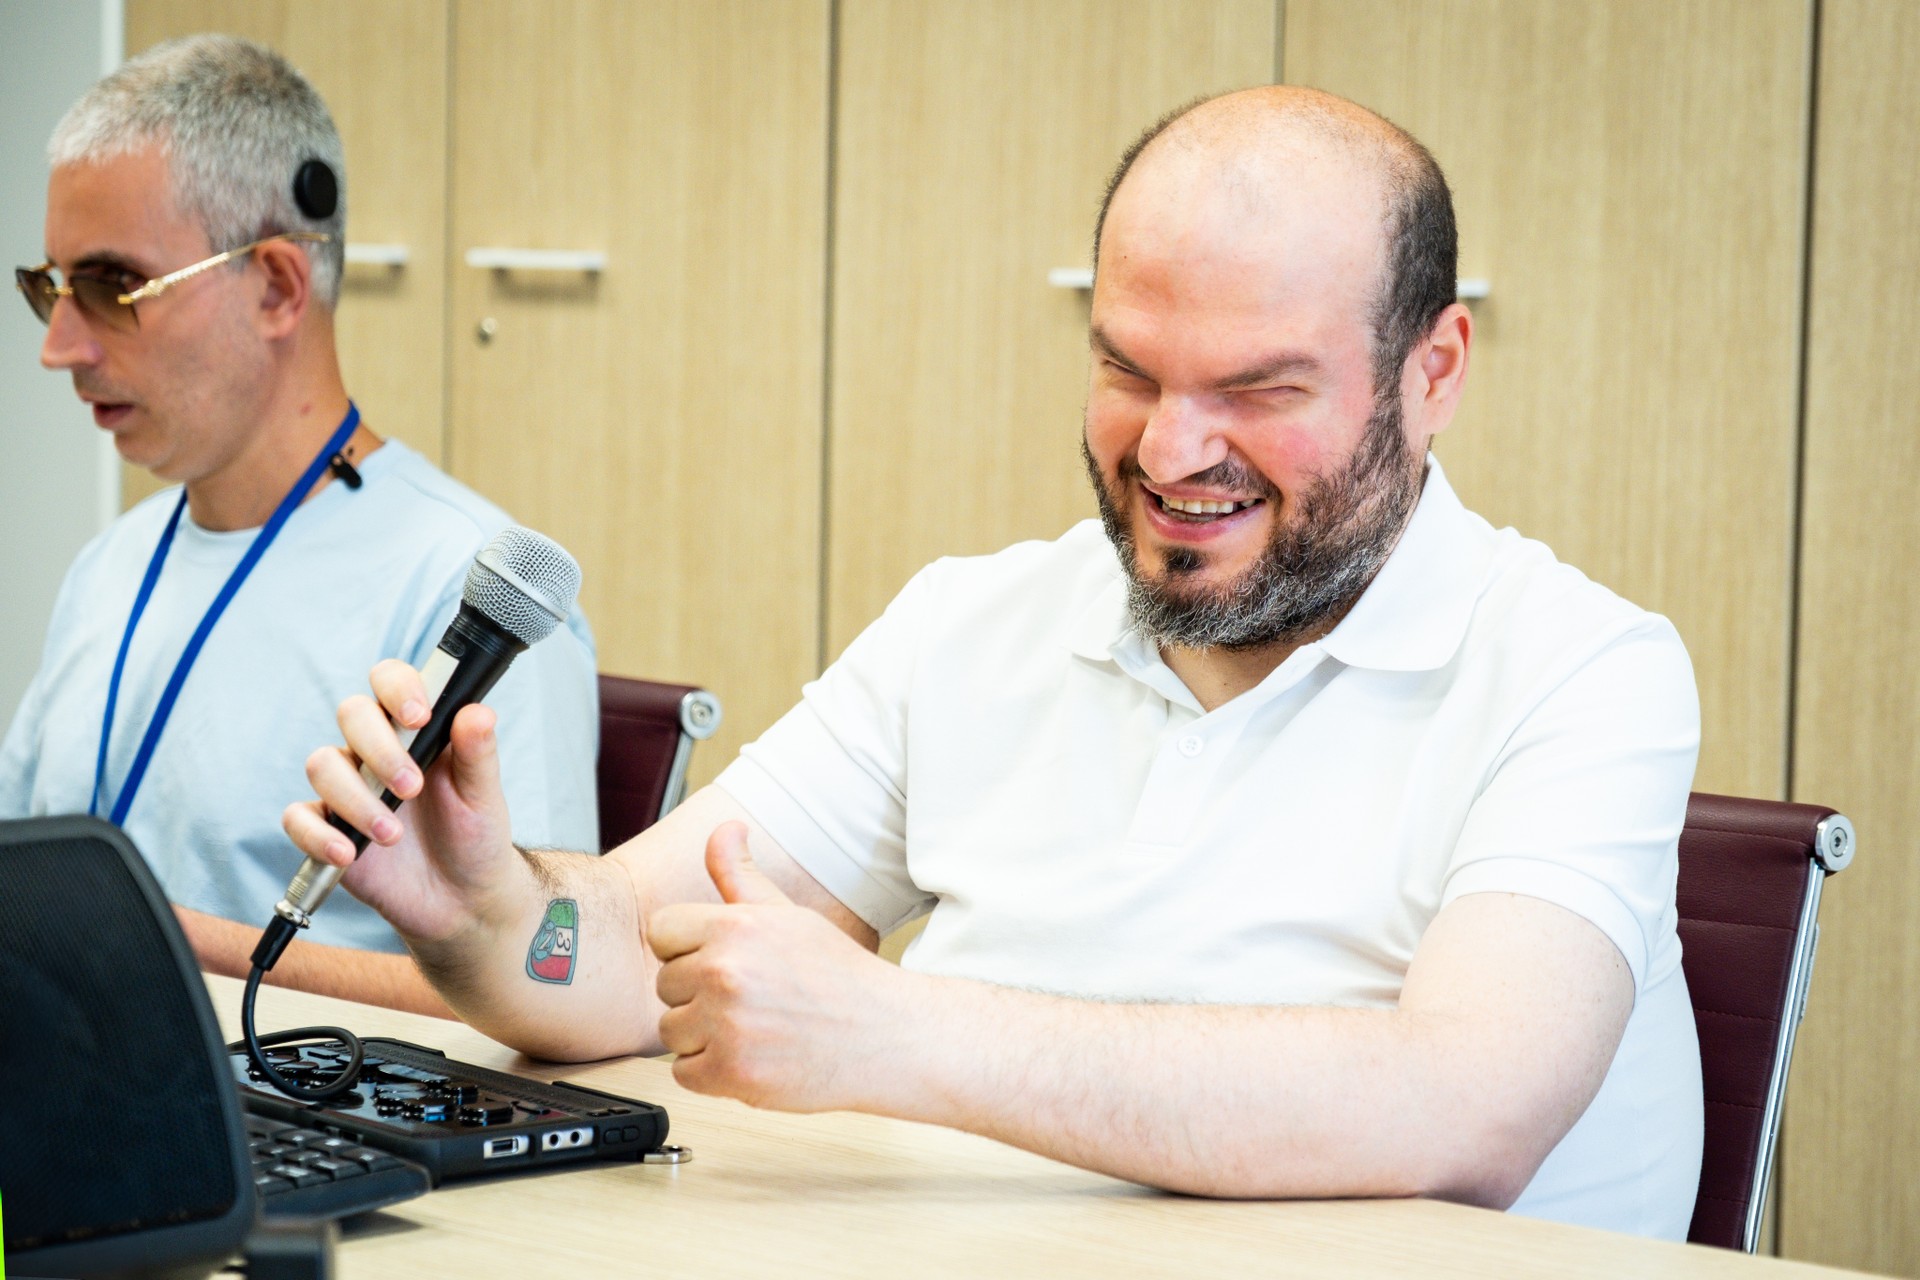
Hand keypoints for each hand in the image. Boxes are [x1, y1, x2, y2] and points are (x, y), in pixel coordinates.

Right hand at [282, 658, 523, 944]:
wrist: (462, 900)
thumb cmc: (474, 837)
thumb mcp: (484, 795)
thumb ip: (478, 753)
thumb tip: (477, 711)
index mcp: (415, 730)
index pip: (390, 682)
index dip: (397, 688)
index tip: (418, 717)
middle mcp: (375, 751)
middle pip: (351, 714)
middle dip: (379, 748)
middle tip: (412, 788)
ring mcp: (347, 788)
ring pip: (322, 764)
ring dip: (357, 799)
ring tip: (393, 835)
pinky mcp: (326, 829)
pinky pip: (298, 819)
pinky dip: (318, 835)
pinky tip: (349, 853)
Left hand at [650, 823, 905, 1111]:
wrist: (886, 1035)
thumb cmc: (839, 976)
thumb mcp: (788, 914)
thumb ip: (739, 875)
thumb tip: (724, 830)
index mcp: (736, 926)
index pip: (662, 932)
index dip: (689, 948)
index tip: (721, 960)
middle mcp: (726, 972)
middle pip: (665, 985)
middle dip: (699, 994)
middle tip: (749, 998)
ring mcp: (727, 1026)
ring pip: (672, 1031)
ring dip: (703, 1036)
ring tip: (752, 1028)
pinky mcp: (731, 1074)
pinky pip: (685, 1073)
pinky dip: (712, 1072)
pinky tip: (751, 1055)